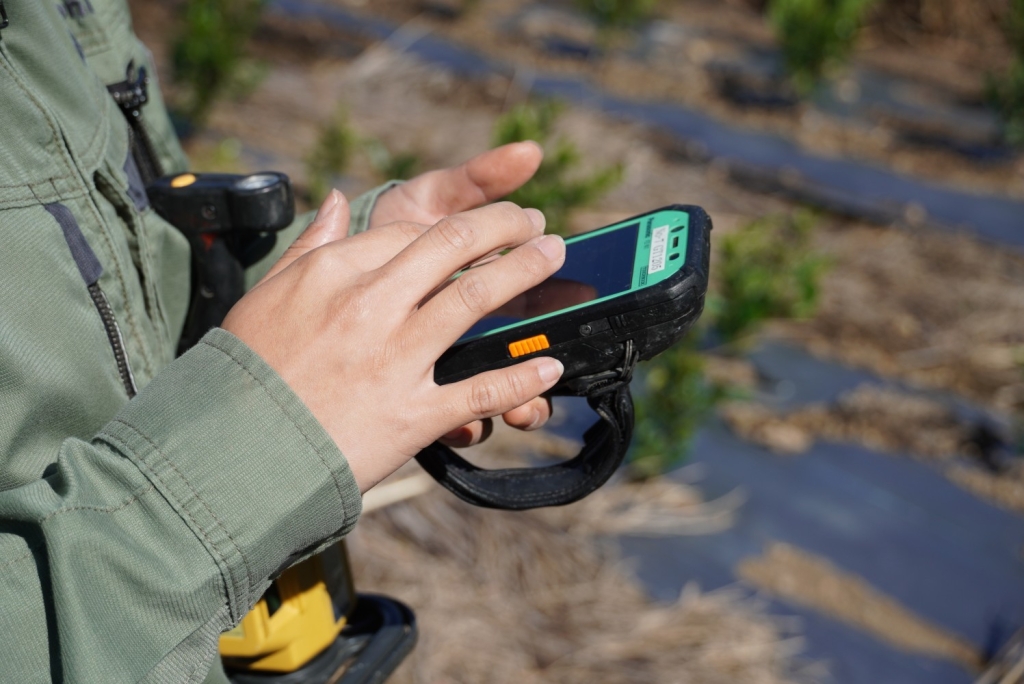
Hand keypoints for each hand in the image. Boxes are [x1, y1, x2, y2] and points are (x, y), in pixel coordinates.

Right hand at [223, 192, 565, 491]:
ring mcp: (395, 357)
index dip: (455, 224)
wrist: (235, 452)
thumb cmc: (245, 372)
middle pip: (454, 246)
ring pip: (476, 299)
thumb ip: (308, 245)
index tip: (478, 225)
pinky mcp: (413, 413)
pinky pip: (481, 390)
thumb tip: (334, 199)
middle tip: (533, 223)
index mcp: (334, 271)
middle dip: (504, 226)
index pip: (411, 231)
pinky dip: (522, 377)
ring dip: (525, 272)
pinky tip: (549, 365)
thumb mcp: (266, 295)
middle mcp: (370, 304)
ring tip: (552, 256)